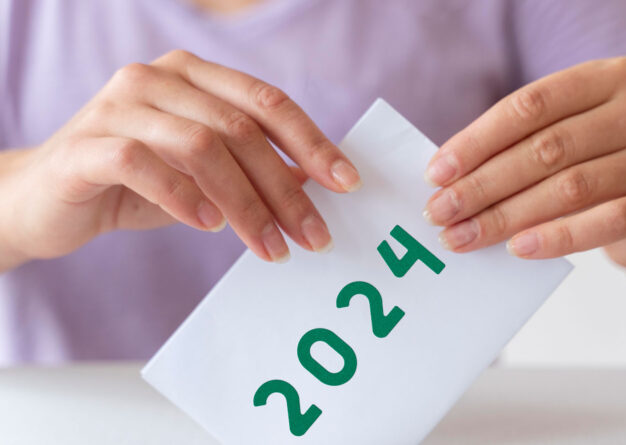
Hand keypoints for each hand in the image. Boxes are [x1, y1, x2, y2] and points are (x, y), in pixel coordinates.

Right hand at [2, 50, 360, 263]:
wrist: (46, 200)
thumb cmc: (134, 183)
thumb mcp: (203, 175)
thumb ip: (250, 169)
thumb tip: (313, 182)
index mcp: (192, 75)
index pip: (267, 101)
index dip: (312, 141)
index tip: (346, 183)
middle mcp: (156, 79)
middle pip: (240, 129)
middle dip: (284, 189)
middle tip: (313, 236)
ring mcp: (118, 105)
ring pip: (200, 146)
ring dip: (245, 204)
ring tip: (269, 246)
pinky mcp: (85, 144)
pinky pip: (142, 163)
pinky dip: (182, 197)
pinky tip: (208, 226)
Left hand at [422, 58, 625, 268]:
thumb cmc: (597, 168)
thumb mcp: (565, 140)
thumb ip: (519, 145)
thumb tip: (447, 178)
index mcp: (609, 77)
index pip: (531, 105)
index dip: (478, 139)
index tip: (436, 173)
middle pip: (546, 148)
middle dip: (483, 184)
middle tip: (440, 212)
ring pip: (570, 187)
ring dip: (506, 216)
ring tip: (464, 236)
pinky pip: (605, 222)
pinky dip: (556, 238)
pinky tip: (518, 248)